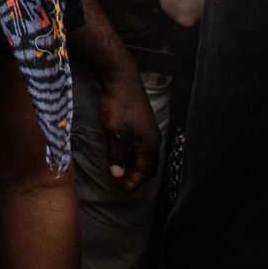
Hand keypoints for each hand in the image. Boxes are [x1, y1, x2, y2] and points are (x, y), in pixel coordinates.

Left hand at [98, 72, 160, 192]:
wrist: (122, 79)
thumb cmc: (118, 105)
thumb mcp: (114, 132)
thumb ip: (116, 154)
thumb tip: (116, 174)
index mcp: (149, 144)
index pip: (145, 172)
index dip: (133, 182)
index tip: (120, 189)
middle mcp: (153, 139)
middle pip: (148, 166)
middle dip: (136, 177)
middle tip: (121, 184)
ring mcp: (149, 131)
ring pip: (145, 156)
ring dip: (134, 165)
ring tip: (120, 171)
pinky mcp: (144, 124)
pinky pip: (142, 146)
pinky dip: (134, 155)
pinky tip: (122, 154)